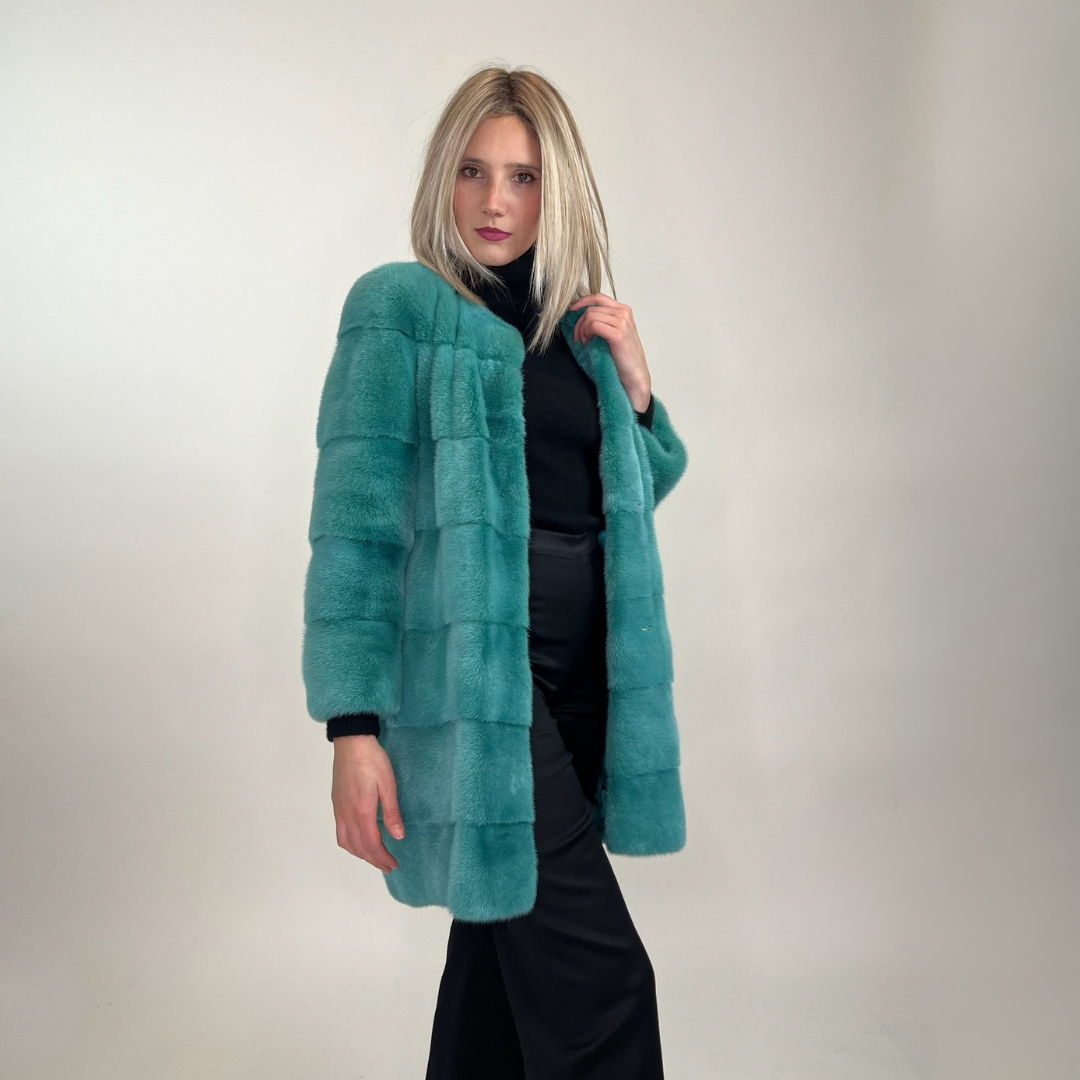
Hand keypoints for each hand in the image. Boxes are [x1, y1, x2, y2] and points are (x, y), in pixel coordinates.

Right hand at [331, 735, 404, 873]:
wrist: (351, 742)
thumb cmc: (373, 760)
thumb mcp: (388, 784)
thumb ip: (391, 812)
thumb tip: (398, 837)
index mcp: (362, 811)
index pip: (372, 844)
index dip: (383, 858)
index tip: (393, 864)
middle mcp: (347, 814)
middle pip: (358, 847)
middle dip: (373, 860)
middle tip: (386, 866)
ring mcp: (339, 809)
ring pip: (345, 842)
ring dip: (359, 854)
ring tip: (373, 857)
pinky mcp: (336, 802)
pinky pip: (339, 831)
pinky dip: (349, 843)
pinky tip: (358, 840)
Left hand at [568, 293, 651, 412]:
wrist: (634, 375)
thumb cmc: (622, 357)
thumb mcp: (613, 332)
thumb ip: (603, 320)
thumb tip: (581, 313)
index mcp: (623, 310)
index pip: (598, 297)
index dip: (582, 302)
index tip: (571, 310)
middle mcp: (624, 313)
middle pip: (591, 308)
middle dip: (579, 322)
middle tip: (578, 338)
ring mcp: (622, 322)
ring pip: (590, 316)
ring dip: (582, 329)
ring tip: (584, 342)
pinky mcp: (618, 334)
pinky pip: (593, 325)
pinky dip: (586, 333)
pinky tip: (588, 343)